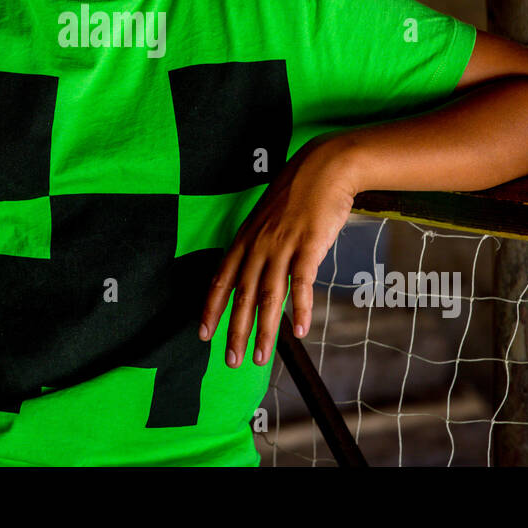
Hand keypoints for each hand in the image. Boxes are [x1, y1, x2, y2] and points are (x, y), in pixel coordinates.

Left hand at [198, 136, 360, 367]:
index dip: (211, 309)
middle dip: (234, 331)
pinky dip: (301, 308)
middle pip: (242, 295)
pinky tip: (299, 330)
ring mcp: (283, 245)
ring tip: (261, 357)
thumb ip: (259, 246)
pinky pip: (302, 282)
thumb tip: (254, 273)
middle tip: (230, 360)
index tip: (203, 334)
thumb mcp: (268, 219)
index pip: (221, 279)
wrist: (325, 167)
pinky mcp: (309, 245)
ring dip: (264, 330)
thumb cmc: (298, 194)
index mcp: (245, 239)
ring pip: (269, 295)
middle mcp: (259, 244)